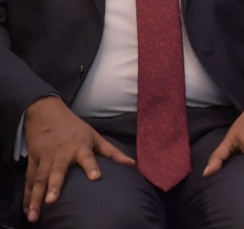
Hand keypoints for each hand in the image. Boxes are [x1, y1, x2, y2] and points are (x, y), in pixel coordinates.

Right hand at [22, 95, 134, 222]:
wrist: (47, 113)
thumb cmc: (75, 128)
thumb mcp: (95, 136)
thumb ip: (112, 152)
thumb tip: (132, 164)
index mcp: (80, 147)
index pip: (88, 157)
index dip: (92, 167)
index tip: (96, 177)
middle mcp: (62, 153)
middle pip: (57, 171)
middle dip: (54, 186)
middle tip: (52, 201)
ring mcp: (45, 158)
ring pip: (39, 179)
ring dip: (35, 198)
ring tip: (35, 215)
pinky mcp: (33, 161)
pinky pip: (29, 180)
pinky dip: (27, 196)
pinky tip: (28, 210)